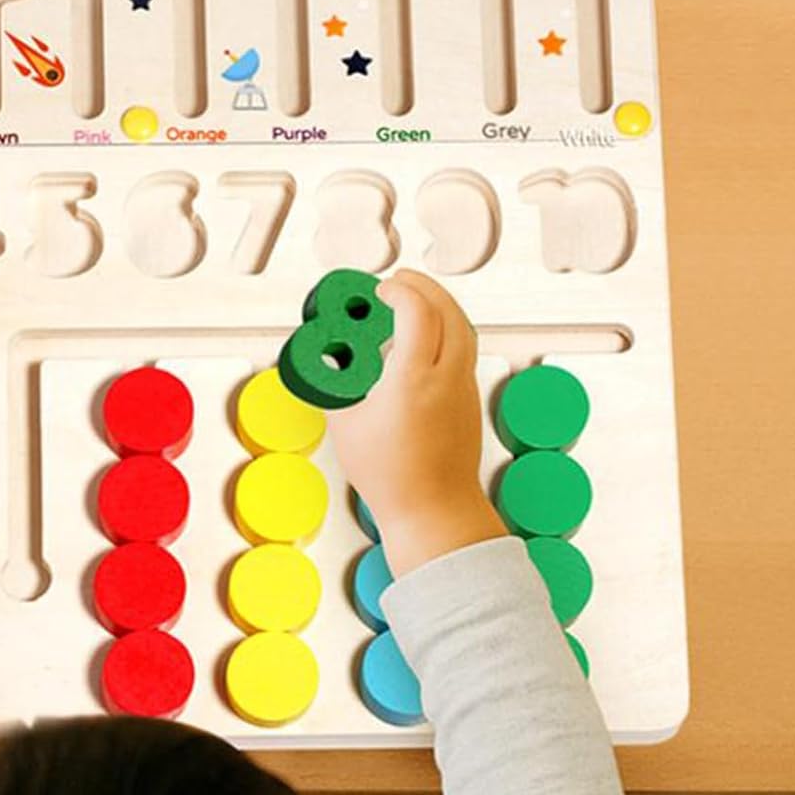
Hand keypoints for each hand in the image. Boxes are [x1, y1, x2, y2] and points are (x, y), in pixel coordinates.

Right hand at [330, 269, 503, 578]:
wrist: (434, 512)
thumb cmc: (390, 477)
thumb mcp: (345, 424)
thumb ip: (335, 384)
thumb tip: (324, 360)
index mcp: (413, 380)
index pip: (417, 313)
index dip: (398, 292)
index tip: (380, 291)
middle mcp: (446, 378)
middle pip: (448, 310)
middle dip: (423, 287)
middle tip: (398, 282)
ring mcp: (463, 387)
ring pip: (463, 327)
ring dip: (439, 305)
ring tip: (411, 303)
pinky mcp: (470, 399)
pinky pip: (464, 348)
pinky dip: (445, 329)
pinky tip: (422, 340)